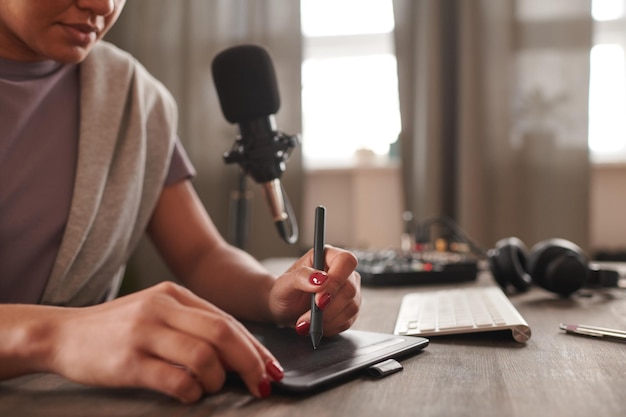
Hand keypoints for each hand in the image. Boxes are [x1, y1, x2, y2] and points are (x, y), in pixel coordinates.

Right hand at [45, 282, 283, 401]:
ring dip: (218, 379)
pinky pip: (175, 379)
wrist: (62, 334)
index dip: (254, 347)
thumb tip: (238, 353)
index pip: (226, 320)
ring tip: (211, 387)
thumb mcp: (157, 311)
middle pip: (223, 334)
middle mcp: (162, 308)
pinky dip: (192, 392)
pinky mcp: (128, 362)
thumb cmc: (117, 328)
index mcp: (174, 294)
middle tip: (262, 383)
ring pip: (203, 356)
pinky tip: (189, 394)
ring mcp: (144, 333)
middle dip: (251, 362)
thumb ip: (193, 325)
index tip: (270, 368)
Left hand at [268, 245, 360, 335]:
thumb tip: (320, 279)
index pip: (346, 261)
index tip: (319, 299)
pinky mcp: (350, 309)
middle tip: (305, 318)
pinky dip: (330, 327)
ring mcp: (349, 290)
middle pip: (349, 289)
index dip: (336, 280)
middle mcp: (343, 271)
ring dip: (327, 320)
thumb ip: (301, 277)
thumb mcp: (284, 283)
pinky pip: (348, 321)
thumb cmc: (284, 291)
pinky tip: (316, 325)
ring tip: (306, 322)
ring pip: (351, 307)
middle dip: (327, 308)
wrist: (285, 308)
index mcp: (328, 256)